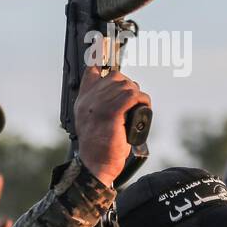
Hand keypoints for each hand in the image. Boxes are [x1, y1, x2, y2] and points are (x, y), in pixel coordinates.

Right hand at [74, 67, 149, 186]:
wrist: (95, 165)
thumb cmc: (99, 147)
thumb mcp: (93, 121)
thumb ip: (99, 104)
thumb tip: (120, 90)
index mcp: (83, 100)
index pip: (91, 71)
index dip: (104, 64)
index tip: (112, 62)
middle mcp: (89, 100)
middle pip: (115, 77)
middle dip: (129, 85)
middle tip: (134, 100)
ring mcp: (99, 105)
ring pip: (126, 86)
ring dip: (137, 95)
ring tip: (139, 106)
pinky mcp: (111, 113)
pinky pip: (132, 96)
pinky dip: (142, 100)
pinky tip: (143, 107)